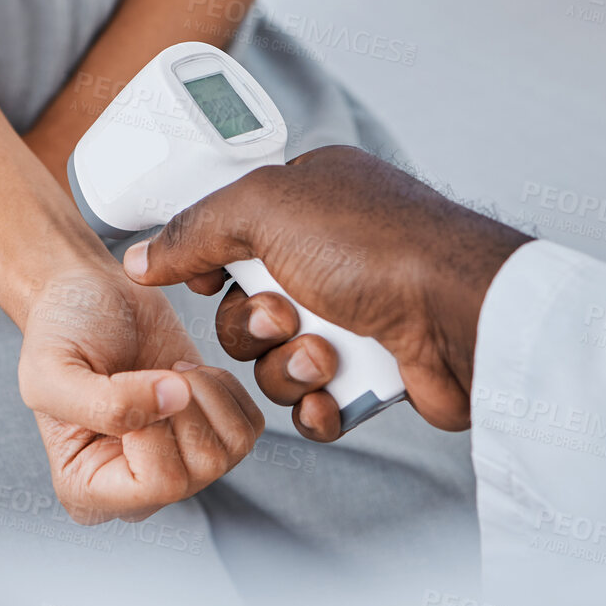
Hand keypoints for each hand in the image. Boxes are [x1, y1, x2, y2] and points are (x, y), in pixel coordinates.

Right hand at [18, 266, 263, 522]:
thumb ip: (104, 402)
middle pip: (202, 469)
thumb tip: (174, 400)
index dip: (153, 427)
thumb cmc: (61, 333)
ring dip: (206, 393)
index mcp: (85, 490)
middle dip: (184, 404)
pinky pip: (249, 427)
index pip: (157, 486)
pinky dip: (226, 388)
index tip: (124, 384)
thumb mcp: (52, 368)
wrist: (90, 297)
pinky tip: (189, 374)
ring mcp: (179, 466)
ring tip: (170, 372)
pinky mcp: (212, 435)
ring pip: (231, 448)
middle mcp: (137, 490)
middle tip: (152, 373)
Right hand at [122, 146, 530, 441]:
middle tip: (287, 315)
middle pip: (246, 307)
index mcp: (309, 200)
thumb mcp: (266, 208)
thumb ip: (196, 228)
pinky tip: (331, 396)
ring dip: (288, 367)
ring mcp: (356, 313)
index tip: (210, 278)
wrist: (462, 315)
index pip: (233, 233)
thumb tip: (143, 257)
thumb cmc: (377, 247)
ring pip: (276, 360)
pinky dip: (315, 405)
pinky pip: (313, 401)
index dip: (212, 263)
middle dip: (255, 326)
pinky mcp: (375, 370)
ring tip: (326, 356)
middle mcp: (332, 254)